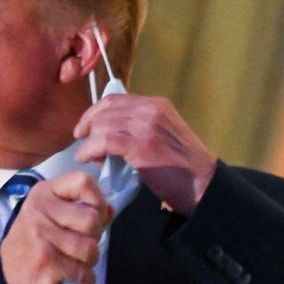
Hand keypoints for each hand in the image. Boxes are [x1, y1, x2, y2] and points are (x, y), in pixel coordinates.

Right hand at [0, 172, 113, 283]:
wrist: (4, 274)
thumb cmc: (33, 242)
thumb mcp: (50, 215)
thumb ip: (80, 207)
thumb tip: (110, 210)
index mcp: (44, 193)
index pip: (83, 182)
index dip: (98, 200)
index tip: (95, 215)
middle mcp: (40, 211)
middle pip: (92, 219)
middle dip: (95, 237)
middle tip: (83, 245)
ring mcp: (41, 237)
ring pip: (90, 248)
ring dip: (91, 260)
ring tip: (79, 262)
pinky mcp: (45, 263)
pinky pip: (82, 271)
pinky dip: (87, 279)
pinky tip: (80, 279)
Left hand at [73, 94, 217, 215]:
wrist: (202, 184)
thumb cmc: (181, 168)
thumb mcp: (162, 137)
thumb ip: (137, 131)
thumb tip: (106, 137)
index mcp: (157, 104)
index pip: (115, 99)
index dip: (94, 112)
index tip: (85, 126)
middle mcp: (151, 110)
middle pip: (105, 109)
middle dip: (88, 125)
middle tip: (81, 142)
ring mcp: (146, 126)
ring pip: (102, 124)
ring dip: (88, 141)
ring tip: (87, 155)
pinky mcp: (141, 146)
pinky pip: (104, 141)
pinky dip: (90, 150)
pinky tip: (86, 159)